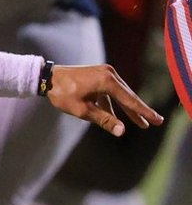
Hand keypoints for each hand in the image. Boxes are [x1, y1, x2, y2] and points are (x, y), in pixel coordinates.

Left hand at [47, 64, 163, 135]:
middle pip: (128, 96)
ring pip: (120, 94)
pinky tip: (119, 116)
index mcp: (107, 81)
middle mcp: (109, 74)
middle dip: (139, 111)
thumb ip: (104, 120)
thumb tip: (122, 131)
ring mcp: (104, 73)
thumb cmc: (63, 94)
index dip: (144, 112)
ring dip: (127, 109)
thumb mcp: (82, 110)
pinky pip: (110, 92)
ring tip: (140, 123)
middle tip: (155, 122)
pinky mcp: (98, 75)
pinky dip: (114, 103)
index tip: (156, 120)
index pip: (130, 100)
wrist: (47, 77)